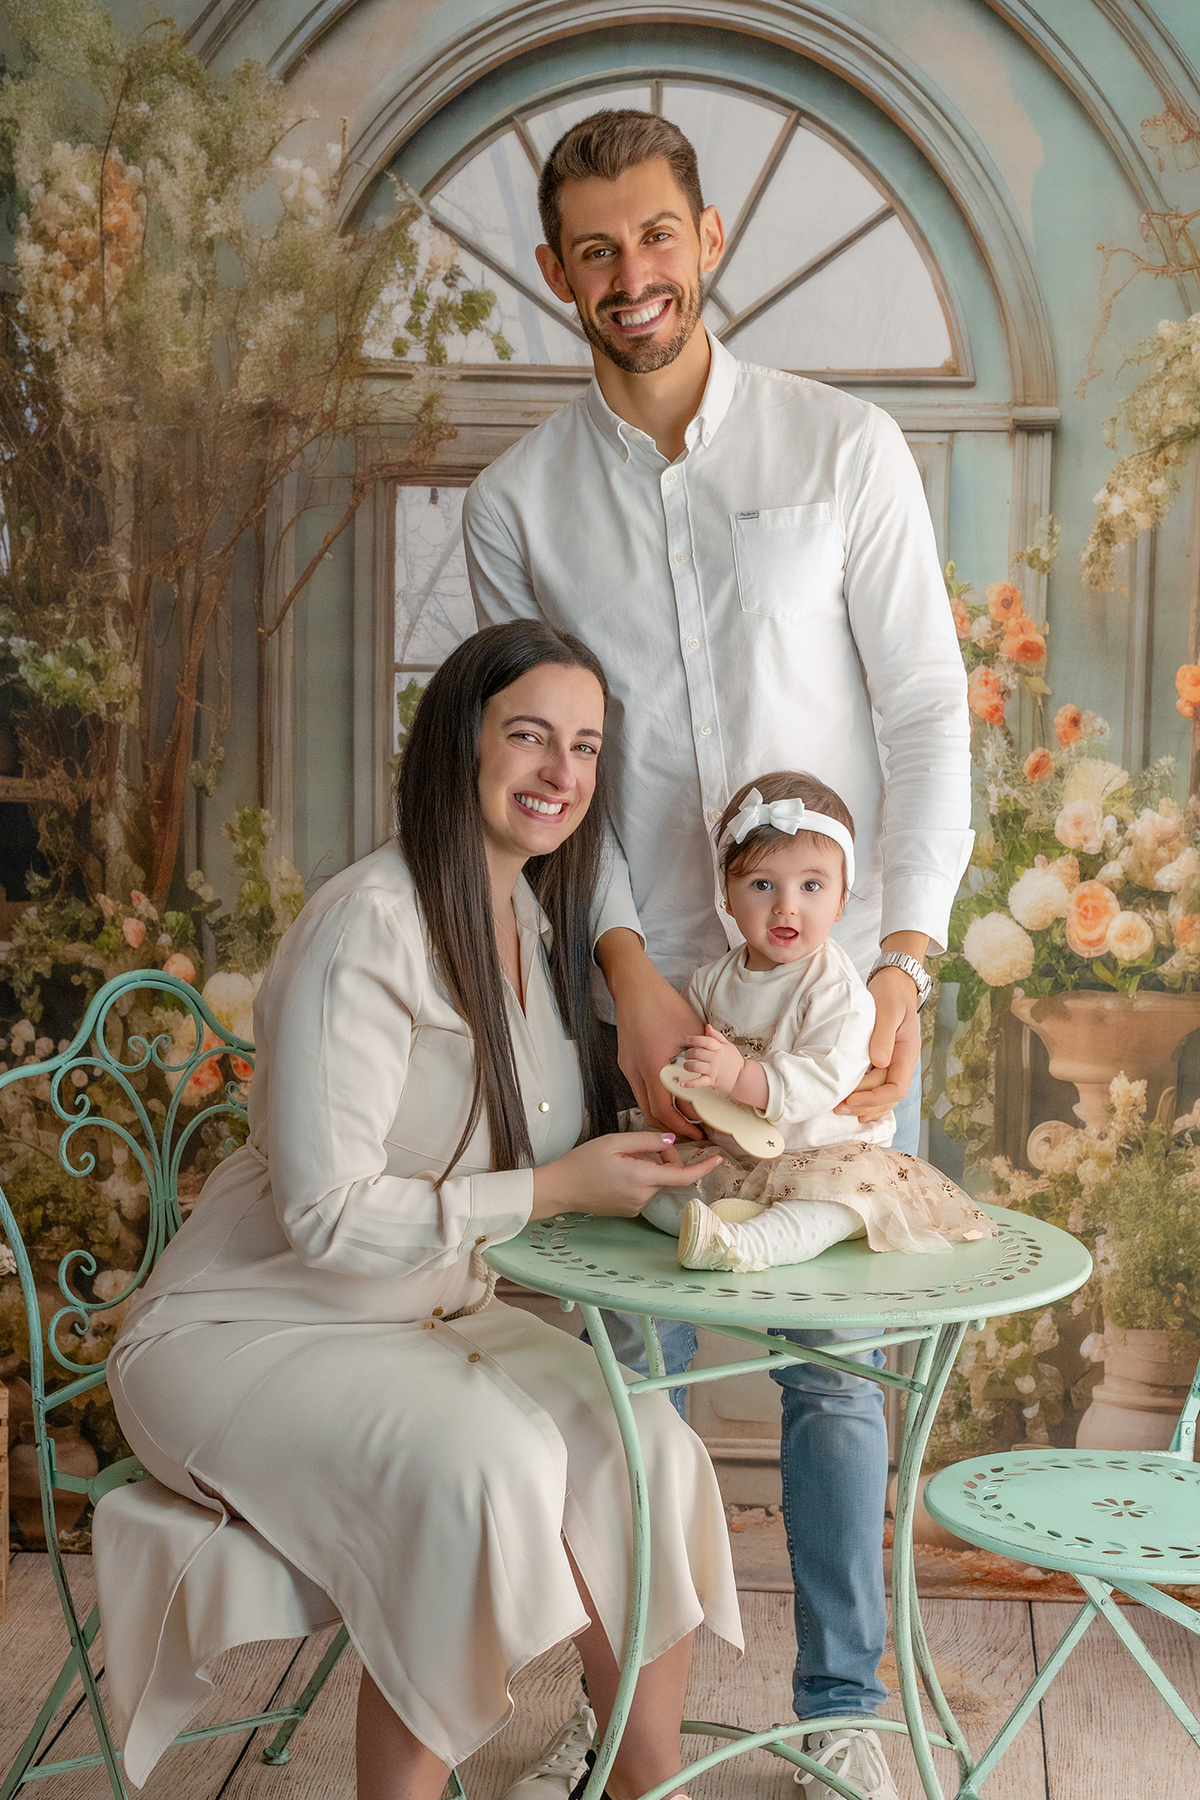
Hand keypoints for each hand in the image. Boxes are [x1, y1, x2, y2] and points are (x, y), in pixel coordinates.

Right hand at [530, 1132, 721, 1219]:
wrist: (560, 1188)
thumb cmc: (583, 1162)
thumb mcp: (614, 1141)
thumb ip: (646, 1140)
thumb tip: (671, 1141)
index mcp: (641, 1178)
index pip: (682, 1176)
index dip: (702, 1168)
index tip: (718, 1159)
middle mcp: (642, 1196)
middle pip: (668, 1175)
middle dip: (663, 1158)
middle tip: (640, 1145)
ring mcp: (635, 1206)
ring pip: (655, 1182)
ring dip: (649, 1167)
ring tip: (622, 1159)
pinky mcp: (628, 1211)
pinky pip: (644, 1190)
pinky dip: (640, 1177)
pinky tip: (617, 1172)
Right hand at [595, 929, 705, 1136]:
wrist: (634, 986)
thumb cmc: (664, 1004)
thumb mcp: (690, 1031)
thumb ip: (699, 1060)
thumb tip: (707, 1083)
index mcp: (652, 1066)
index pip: (665, 1111)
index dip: (682, 1126)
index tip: (699, 1132)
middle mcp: (635, 1072)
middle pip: (650, 1114)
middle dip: (671, 1128)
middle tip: (691, 1131)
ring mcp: (627, 1067)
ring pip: (643, 1103)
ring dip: (662, 1114)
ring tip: (683, 1116)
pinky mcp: (625, 1062)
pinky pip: (639, 1089)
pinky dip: (655, 1099)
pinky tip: (670, 1095)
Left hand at [681, 1025, 743, 1092]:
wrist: (742, 1077)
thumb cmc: (734, 1060)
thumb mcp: (728, 1045)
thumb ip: (717, 1036)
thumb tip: (707, 1027)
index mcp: (719, 1049)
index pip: (706, 1041)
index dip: (695, 1039)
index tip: (688, 1040)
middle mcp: (715, 1059)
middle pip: (697, 1053)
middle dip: (689, 1053)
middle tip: (688, 1055)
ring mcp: (713, 1070)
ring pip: (695, 1066)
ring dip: (687, 1065)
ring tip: (687, 1065)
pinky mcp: (712, 1080)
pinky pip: (699, 1082)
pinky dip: (690, 1084)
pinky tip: (682, 1083)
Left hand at [837, 965, 921, 1120]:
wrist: (894, 983)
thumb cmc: (891, 993)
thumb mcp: (888, 1009)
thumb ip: (884, 1035)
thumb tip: (880, 1062)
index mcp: (907, 1054)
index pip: (897, 1088)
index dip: (875, 1098)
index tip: (851, 1098)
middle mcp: (901, 1063)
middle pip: (888, 1097)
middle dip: (864, 1105)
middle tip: (836, 1106)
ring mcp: (893, 1063)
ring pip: (882, 1095)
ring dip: (863, 1105)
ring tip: (839, 1108)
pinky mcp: (882, 1060)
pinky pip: (876, 1086)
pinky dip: (864, 1097)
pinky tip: (850, 1102)